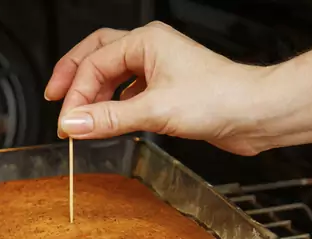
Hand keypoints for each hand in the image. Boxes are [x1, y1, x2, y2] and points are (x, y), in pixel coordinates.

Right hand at [45, 22, 270, 155]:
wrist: (255, 114)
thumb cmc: (219, 99)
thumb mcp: (155, 110)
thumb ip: (109, 118)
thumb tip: (73, 122)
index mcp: (145, 42)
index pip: (94, 64)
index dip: (76, 93)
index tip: (66, 121)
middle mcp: (150, 50)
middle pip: (97, 56)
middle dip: (74, 76)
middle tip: (55, 98)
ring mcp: (158, 69)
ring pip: (113, 74)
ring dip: (94, 93)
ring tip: (81, 115)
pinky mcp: (166, 89)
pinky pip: (128, 92)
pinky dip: (114, 104)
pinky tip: (110, 118)